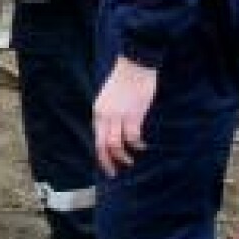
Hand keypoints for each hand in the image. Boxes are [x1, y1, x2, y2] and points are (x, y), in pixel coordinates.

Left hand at [94, 57, 158, 174]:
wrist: (135, 65)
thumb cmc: (124, 80)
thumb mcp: (108, 98)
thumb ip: (108, 115)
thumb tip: (112, 132)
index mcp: (98, 112)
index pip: (96, 139)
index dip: (100, 155)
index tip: (106, 166)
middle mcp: (105, 116)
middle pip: (103, 145)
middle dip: (107, 162)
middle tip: (113, 173)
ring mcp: (118, 116)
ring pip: (116, 144)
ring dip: (123, 156)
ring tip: (129, 162)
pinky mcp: (133, 114)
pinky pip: (133, 137)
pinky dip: (137, 145)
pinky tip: (141, 146)